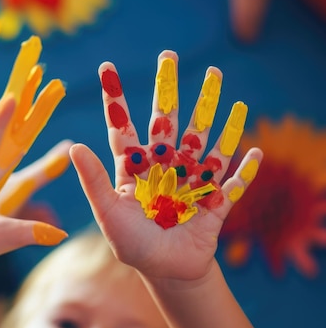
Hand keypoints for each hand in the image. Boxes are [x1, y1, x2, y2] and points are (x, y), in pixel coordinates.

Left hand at [70, 50, 262, 280]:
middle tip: (168, 55)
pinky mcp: (215, 201)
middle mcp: (163, 165)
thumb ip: (94, 181)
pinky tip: (254, 151)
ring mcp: (190, 179)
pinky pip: (233, 184)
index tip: (106, 67)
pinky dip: (244, 171)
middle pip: (166, 121)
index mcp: (134, 168)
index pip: (122, 127)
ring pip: (201, 139)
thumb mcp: (108, 213)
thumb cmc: (132, 244)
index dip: (115, 98)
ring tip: (215, 77)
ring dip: (210, 110)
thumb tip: (73, 145)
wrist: (166, 272)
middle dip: (168, 89)